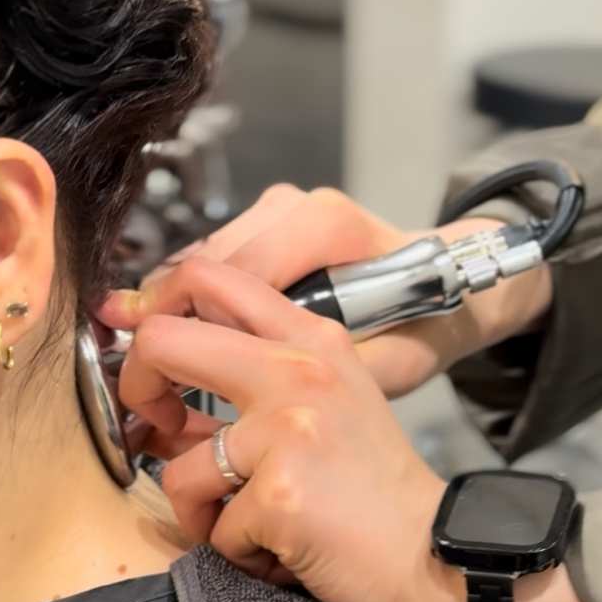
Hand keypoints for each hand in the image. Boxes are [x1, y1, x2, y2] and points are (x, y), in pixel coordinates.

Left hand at [103, 255, 467, 601]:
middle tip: (160, 431)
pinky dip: (241, 554)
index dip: (154, 313)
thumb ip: (256, 377)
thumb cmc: (376, 493)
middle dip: (137, 389)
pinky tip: (285, 554)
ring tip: (255, 526)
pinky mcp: (279, 494)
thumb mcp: (328, 403)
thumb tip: (158, 385)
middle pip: (161, 340)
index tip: (148, 362)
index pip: (208, 277)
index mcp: (312, 338)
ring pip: (178, 465)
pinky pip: (213, 530)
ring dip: (204, 512)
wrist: (441, 559)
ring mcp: (288, 430)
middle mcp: (299, 370)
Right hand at [126, 185, 551, 398]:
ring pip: (198, 264)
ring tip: (157, 378)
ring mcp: (279, 207)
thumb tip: (241, 394)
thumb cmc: (428, 322)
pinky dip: (193, 307)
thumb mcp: (394, 363)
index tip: (158, 387)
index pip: (226, 277)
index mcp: (325, 230)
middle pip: (200, 267)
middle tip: (143, 387)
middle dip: (162, 328)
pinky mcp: (271, 218)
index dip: (181, 334)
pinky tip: (186, 350)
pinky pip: (214, 264)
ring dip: (174, 319)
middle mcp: (296, 208)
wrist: (458, 280)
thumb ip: (327, 374)